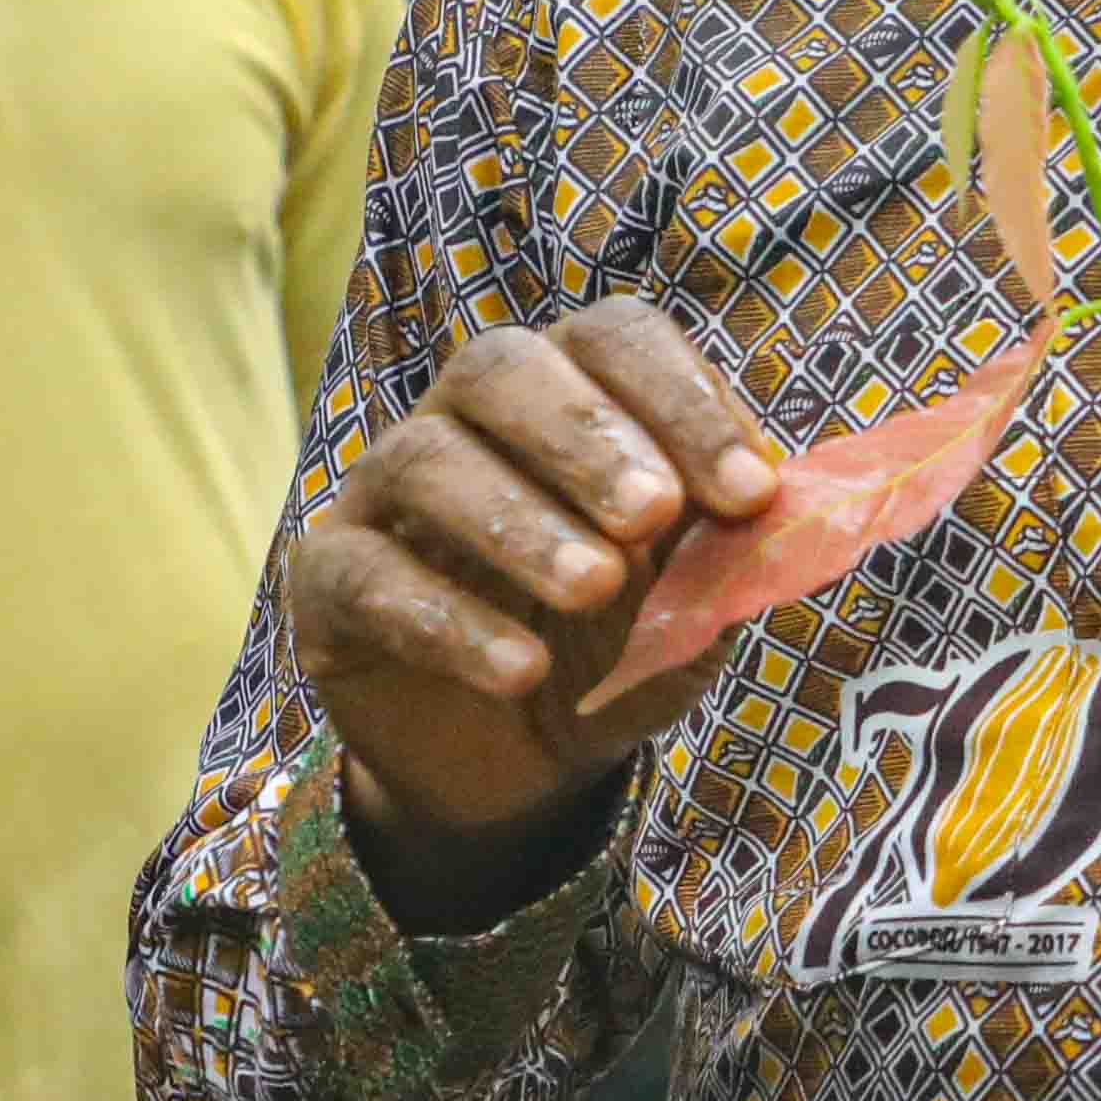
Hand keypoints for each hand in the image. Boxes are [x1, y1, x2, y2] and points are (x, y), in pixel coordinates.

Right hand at [284, 303, 787, 922]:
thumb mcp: (695, 602)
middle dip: (585, 438)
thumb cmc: (619, 645)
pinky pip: (367, 575)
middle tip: (653, 516)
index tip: (749, 489)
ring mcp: (384, 490)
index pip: (613, 339)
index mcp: (570, 389)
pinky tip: (522, 670)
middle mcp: (467, 415)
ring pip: (426, 461)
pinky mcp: (327, 579)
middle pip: (500, 369)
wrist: (527, 761)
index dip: (681, 399)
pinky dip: (449, 621)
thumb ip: (729, 547)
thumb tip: (773, 500)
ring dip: (520, 523)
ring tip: (595, 588)